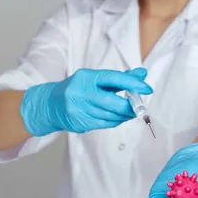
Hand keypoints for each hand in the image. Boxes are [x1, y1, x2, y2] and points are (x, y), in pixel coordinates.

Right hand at [21, 67, 151, 135]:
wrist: (51, 104)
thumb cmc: (78, 88)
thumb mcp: (95, 79)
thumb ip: (119, 78)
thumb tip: (142, 74)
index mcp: (85, 77)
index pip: (112, 78)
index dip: (132, 84)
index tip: (147, 88)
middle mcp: (80, 93)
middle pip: (111, 102)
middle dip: (130, 106)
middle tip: (141, 106)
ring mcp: (78, 110)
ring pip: (109, 116)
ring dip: (125, 115)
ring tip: (132, 111)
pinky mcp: (79, 123)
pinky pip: (104, 124)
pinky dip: (116, 121)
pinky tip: (120, 117)